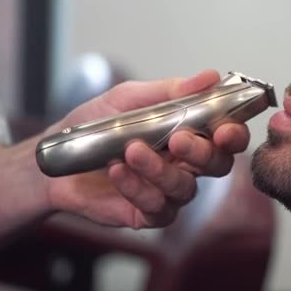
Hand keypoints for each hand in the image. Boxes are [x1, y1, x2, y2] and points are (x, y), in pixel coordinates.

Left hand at [43, 70, 249, 227]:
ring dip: (160, 170)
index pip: (228, 137)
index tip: (225, 129)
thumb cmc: (96, 126)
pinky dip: (137, 187)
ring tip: (131, 151)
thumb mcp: (129, 100)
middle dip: (201, 153)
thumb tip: (209, 76)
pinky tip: (117, 170)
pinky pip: (157, 206)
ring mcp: (169, 190)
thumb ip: (170, 91)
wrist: (56, 158)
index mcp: (190, 133)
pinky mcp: (149, 213)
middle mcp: (187, 164)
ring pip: (186, 187)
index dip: (234, 135)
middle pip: (218, 165)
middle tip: (177, 140)